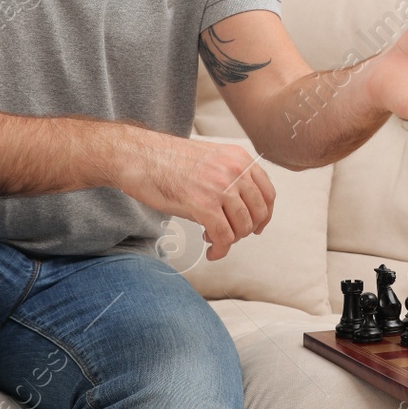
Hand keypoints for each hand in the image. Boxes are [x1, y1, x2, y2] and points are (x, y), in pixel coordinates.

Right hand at [117, 134, 275, 260]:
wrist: (140, 157)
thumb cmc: (168, 160)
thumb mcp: (210, 160)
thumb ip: (230, 179)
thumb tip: (241, 210)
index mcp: (239, 158)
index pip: (267, 192)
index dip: (264, 215)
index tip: (257, 226)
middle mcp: (235, 170)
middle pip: (257, 212)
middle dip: (245, 230)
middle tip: (230, 236)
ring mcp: (220, 187)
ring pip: (242, 227)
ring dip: (230, 240)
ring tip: (213, 239)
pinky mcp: (203, 204)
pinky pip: (223, 237)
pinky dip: (220, 250)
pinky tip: (211, 251)